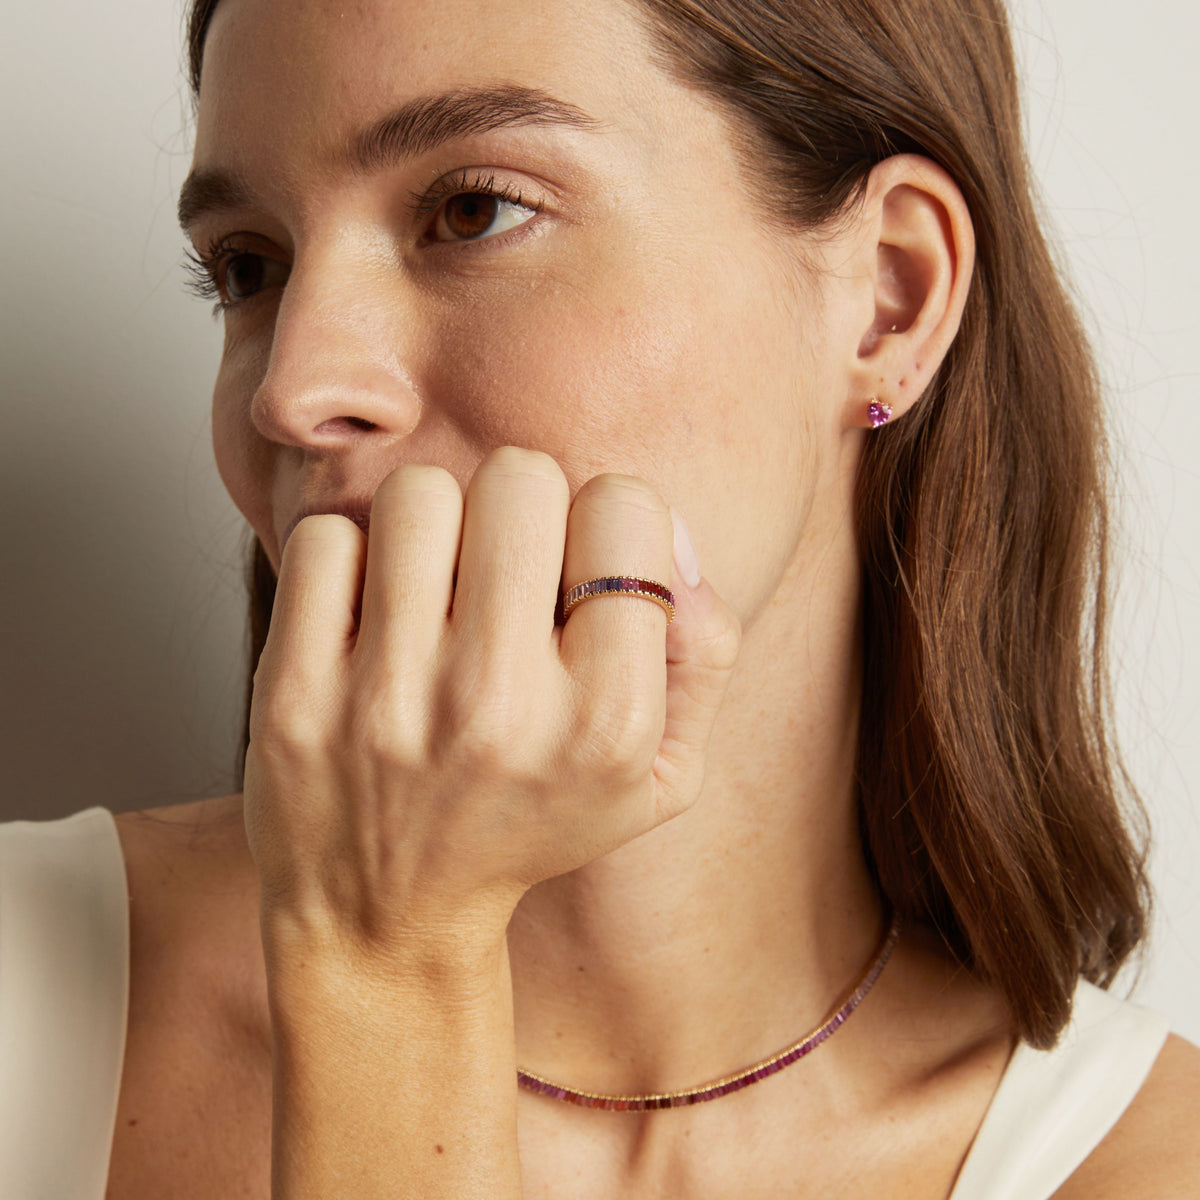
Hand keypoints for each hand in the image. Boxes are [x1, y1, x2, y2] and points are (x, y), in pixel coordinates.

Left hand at [242, 446, 740, 968]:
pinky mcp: (295, 694)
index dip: (610, 520)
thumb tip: (670, 536)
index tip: (582, 573)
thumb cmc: (530, 823)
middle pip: (521, 478)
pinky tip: (369, 619)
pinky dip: (352, 561)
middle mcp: (501, 708)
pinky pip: (328, 538)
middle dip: (521, 509)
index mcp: (608, 723)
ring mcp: (388, 701)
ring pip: (421, 494)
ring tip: (436, 591)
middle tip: (506, 571)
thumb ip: (703, 651)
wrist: (385, 918)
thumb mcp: (660, 774)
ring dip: (435, 527)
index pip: (627, 506)